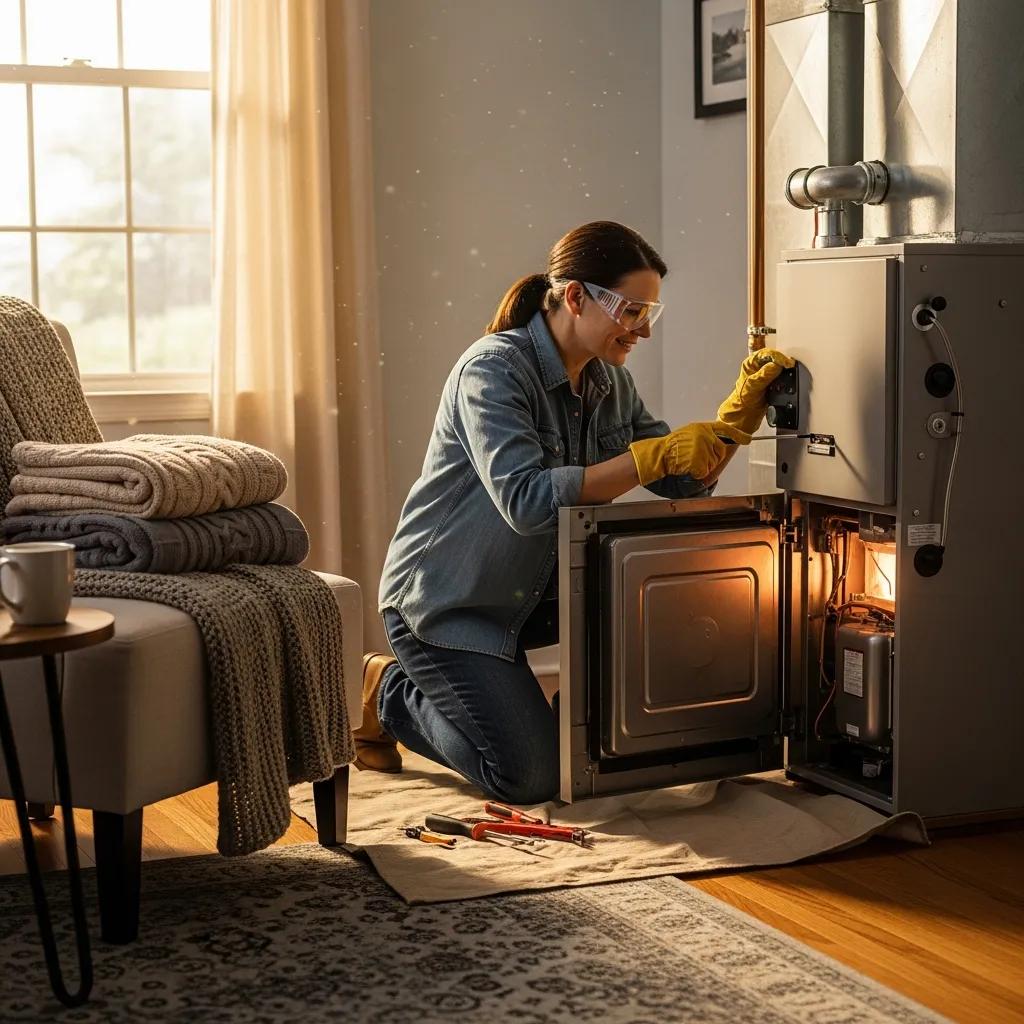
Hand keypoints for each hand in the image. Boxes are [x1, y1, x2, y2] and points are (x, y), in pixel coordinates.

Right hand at [629, 421, 749, 485]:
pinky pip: (705, 473)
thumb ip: (704, 438)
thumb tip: (719, 444)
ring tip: (687, 463)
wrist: (657, 456)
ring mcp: (703, 447)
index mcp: (702, 428)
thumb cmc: (669, 449)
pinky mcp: (700, 460)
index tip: (746, 439)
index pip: (724, 429)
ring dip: (703, 469)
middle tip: (694, 460)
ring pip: (713, 465)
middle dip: (713, 460)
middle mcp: (705, 435)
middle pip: (721, 452)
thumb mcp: (688, 435)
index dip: (737, 434)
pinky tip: (686, 469)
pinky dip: (697, 476)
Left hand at [717, 348, 795, 434]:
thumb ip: (765, 375)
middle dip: (782, 359)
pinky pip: (780, 375)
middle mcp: (757, 366)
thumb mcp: (753, 386)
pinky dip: (784, 376)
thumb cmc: (743, 400)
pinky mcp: (771, 381)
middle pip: (773, 357)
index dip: (778, 357)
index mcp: (750, 363)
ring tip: (789, 369)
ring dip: (784, 367)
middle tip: (790, 365)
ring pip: (777, 365)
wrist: (744, 414)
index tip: (787, 364)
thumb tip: (776, 365)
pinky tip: (786, 377)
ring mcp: (765, 373)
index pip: (767, 353)